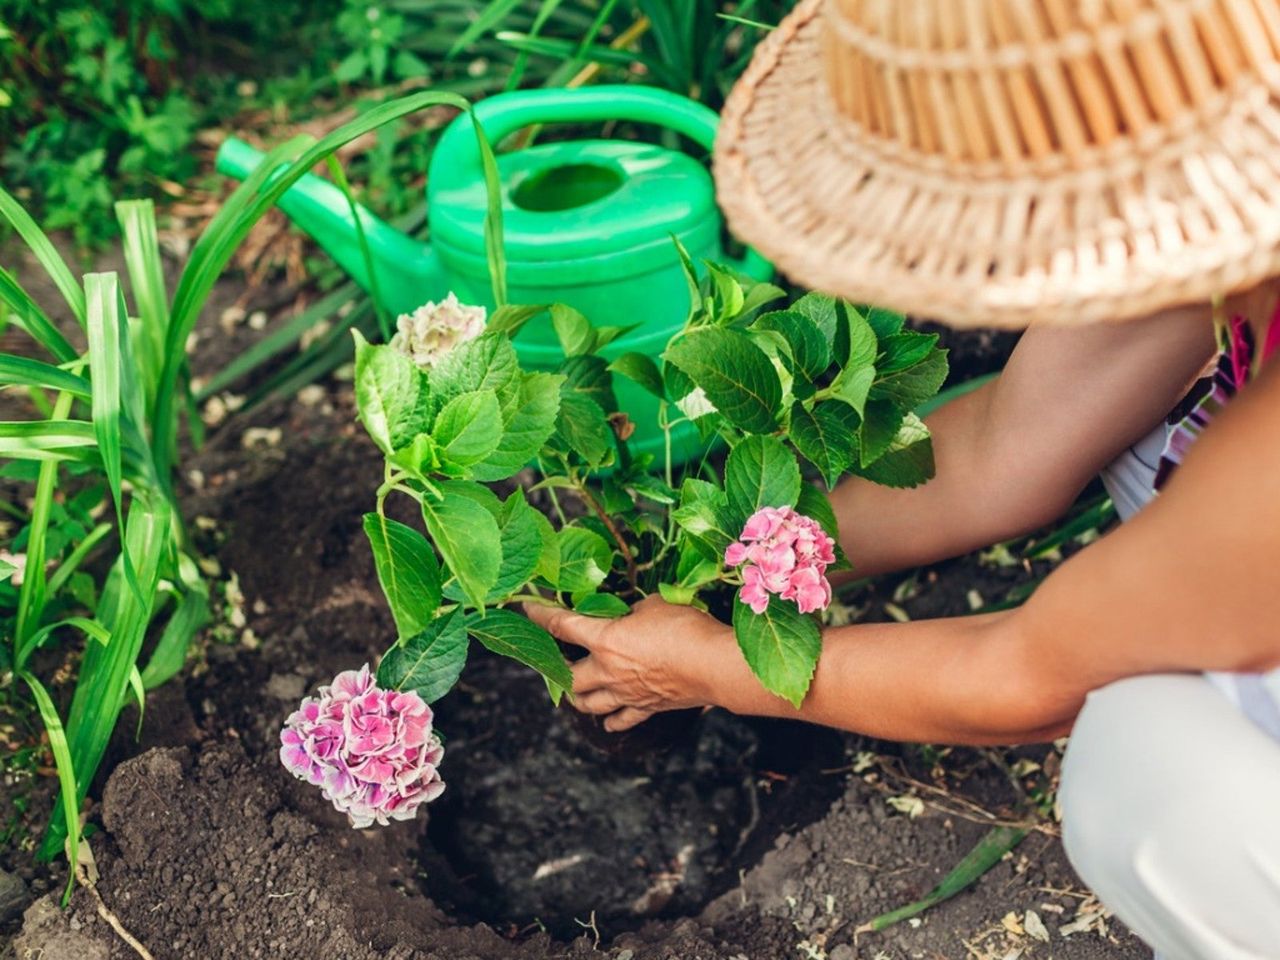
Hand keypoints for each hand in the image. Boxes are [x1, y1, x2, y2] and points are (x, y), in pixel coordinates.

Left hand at [523, 595, 732, 731]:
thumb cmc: (685, 628)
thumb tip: (630, 616)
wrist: (713, 665)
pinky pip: (621, 720)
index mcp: (605, 640)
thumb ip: (634, 611)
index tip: (526, 607)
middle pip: (569, 678)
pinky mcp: (646, 707)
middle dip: (558, 670)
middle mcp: (608, 671)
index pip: (562, 625)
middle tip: (557, 660)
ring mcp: (626, 694)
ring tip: (574, 692)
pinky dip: (611, 721)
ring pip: (589, 705)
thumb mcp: (655, 605)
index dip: (540, 615)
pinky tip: (608, 721)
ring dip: (578, 698)